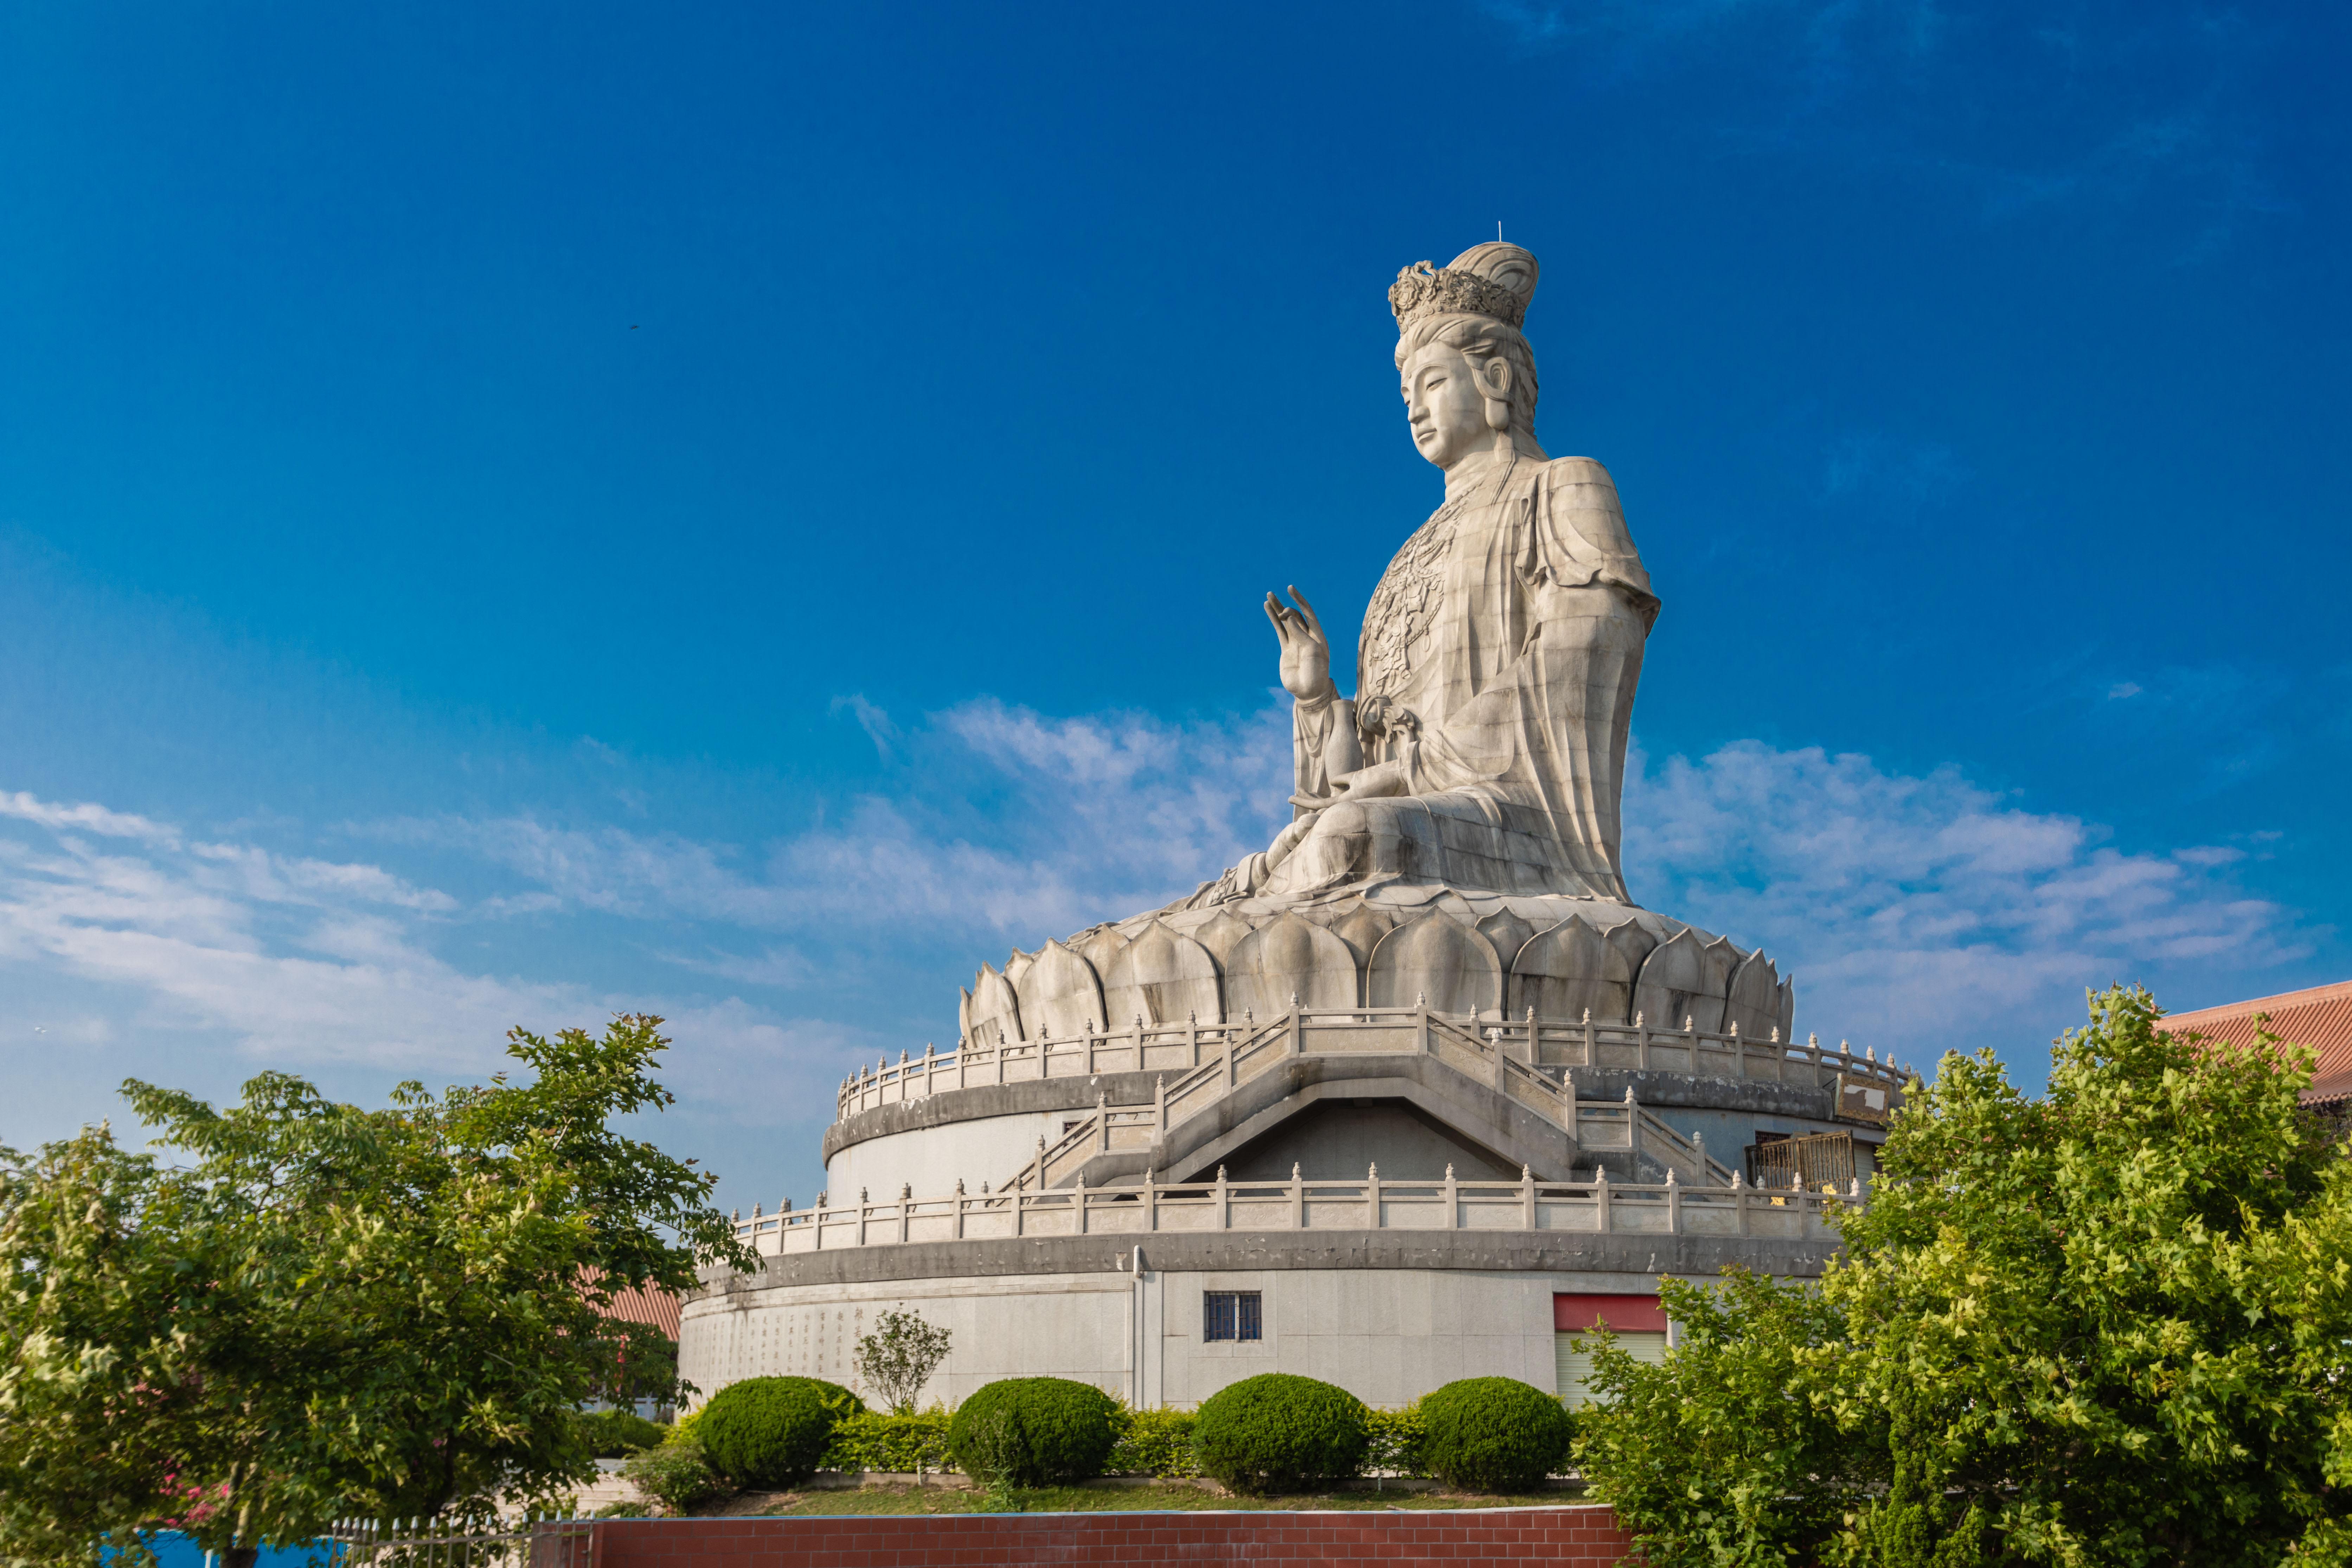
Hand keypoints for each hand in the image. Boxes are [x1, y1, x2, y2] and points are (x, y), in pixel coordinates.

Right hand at [1264, 585, 1334, 702]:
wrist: (1309, 691)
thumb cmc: (1315, 672)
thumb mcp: (1312, 651)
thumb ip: (1300, 633)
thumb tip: (1289, 617)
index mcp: (1317, 635)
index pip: (1308, 612)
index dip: (1299, 600)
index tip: (1290, 589)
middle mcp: (1306, 636)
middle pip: (1295, 615)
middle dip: (1286, 608)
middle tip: (1279, 606)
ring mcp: (1295, 642)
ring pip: (1285, 621)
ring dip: (1277, 609)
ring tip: (1269, 596)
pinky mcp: (1286, 649)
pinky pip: (1279, 631)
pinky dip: (1273, 620)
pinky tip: (1268, 609)